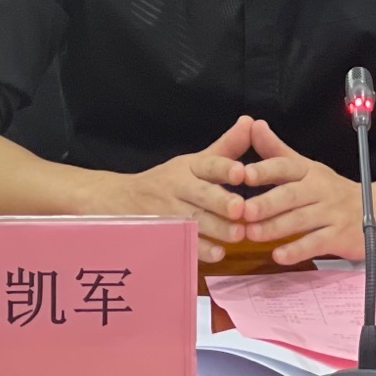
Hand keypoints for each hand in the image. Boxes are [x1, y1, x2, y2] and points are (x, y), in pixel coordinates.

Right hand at [99, 114, 252, 262]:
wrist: (122, 199)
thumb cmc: (169, 180)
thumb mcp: (195, 162)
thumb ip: (227, 147)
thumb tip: (252, 122)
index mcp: (189, 167)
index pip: (207, 164)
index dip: (223, 167)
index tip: (240, 171)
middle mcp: (179, 187)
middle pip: (200, 194)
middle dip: (220, 201)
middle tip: (240, 208)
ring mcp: (170, 213)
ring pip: (194, 220)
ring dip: (216, 229)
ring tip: (238, 234)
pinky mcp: (165, 234)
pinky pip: (182, 242)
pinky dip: (200, 249)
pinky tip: (217, 253)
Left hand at [241, 120, 368, 262]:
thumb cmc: (330, 189)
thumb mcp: (305, 167)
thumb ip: (276, 151)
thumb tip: (252, 124)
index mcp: (308, 171)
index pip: (285, 166)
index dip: (264, 169)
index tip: (242, 174)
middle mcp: (320, 188)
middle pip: (291, 194)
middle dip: (266, 203)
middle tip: (241, 211)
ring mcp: (331, 212)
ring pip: (301, 220)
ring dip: (275, 228)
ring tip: (251, 234)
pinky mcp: (340, 236)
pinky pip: (316, 243)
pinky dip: (297, 250)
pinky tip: (278, 255)